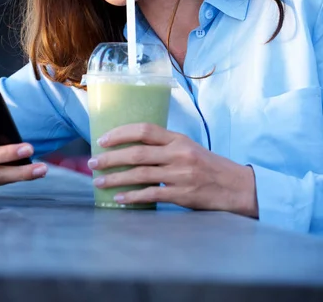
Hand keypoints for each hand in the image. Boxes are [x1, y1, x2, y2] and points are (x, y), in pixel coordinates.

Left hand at [89, 123, 258, 216]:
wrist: (237, 187)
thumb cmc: (210, 166)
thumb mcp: (189, 147)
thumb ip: (165, 146)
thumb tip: (133, 146)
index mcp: (178, 139)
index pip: (144, 129)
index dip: (120, 133)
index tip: (102, 140)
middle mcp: (178, 153)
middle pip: (137, 153)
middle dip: (110, 157)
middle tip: (92, 163)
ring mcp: (180, 174)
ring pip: (140, 174)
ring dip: (115, 179)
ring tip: (98, 182)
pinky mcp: (182, 194)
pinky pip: (151, 195)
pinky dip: (132, 197)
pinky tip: (119, 199)